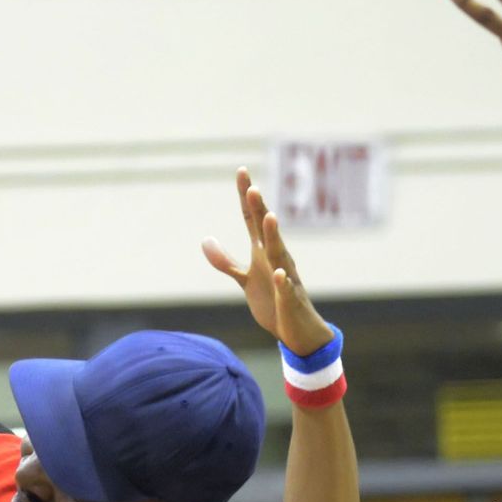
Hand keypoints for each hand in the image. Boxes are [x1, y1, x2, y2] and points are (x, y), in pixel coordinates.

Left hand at [201, 170, 331, 357]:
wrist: (296, 330)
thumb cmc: (273, 300)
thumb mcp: (245, 280)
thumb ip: (226, 262)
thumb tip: (205, 240)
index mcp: (262, 251)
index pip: (253, 218)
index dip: (246, 196)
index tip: (241, 171)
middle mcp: (275, 258)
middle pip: (266, 230)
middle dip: (260, 209)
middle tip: (252, 188)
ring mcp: (285, 277)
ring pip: (279, 253)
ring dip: (274, 236)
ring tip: (269, 217)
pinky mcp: (289, 299)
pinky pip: (286, 289)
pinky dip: (282, 281)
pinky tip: (279, 273)